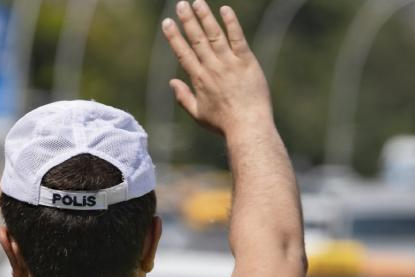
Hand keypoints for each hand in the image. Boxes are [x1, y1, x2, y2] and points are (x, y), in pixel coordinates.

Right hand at [162, 1, 270, 134]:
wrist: (248, 126)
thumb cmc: (223, 124)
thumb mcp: (198, 114)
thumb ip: (183, 98)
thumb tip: (171, 83)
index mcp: (199, 79)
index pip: (183, 53)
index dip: (174, 37)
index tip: (167, 23)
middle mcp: (212, 68)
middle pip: (197, 39)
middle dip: (187, 21)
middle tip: (180, 4)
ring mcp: (229, 63)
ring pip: (214, 35)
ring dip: (205, 17)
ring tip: (197, 2)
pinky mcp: (247, 62)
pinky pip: (237, 38)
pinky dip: (231, 23)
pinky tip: (225, 9)